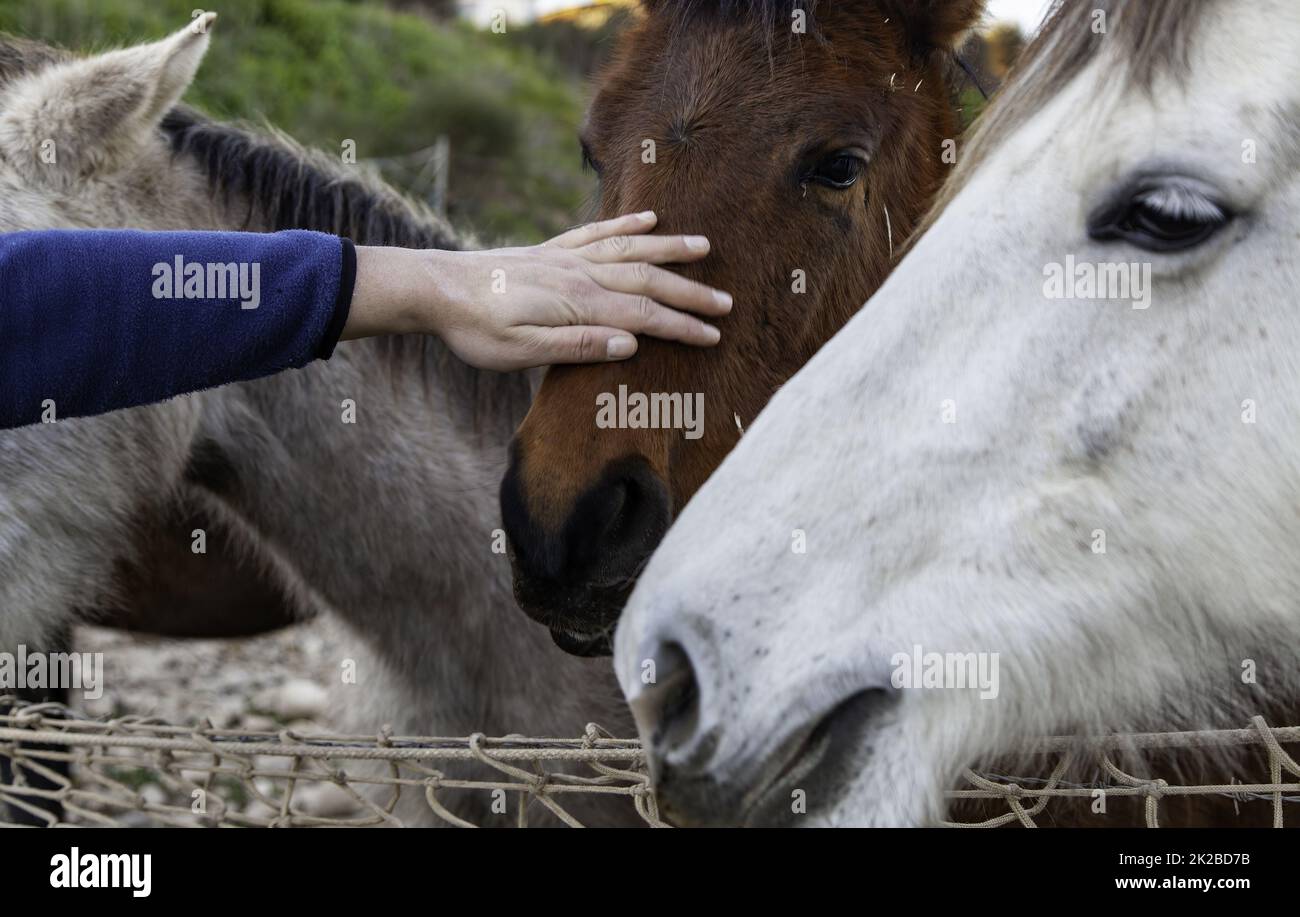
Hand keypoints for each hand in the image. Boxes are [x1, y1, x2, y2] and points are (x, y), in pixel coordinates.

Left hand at [345, 212, 733, 371]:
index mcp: (577, 303)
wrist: (434, 288)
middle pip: (647, 280)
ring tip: (704, 247)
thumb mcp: (521, 353)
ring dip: (669, 248)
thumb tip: (629, 346)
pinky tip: (647, 219)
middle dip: (689, 292)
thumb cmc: (474, 329)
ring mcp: (566, 257)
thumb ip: (576, 347)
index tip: (714, 337)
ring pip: (629, 248)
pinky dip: (626, 224)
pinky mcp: (551, 250)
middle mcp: (579, 273)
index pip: (642, 316)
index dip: (681, 327)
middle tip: (727, 303)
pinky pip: (597, 232)